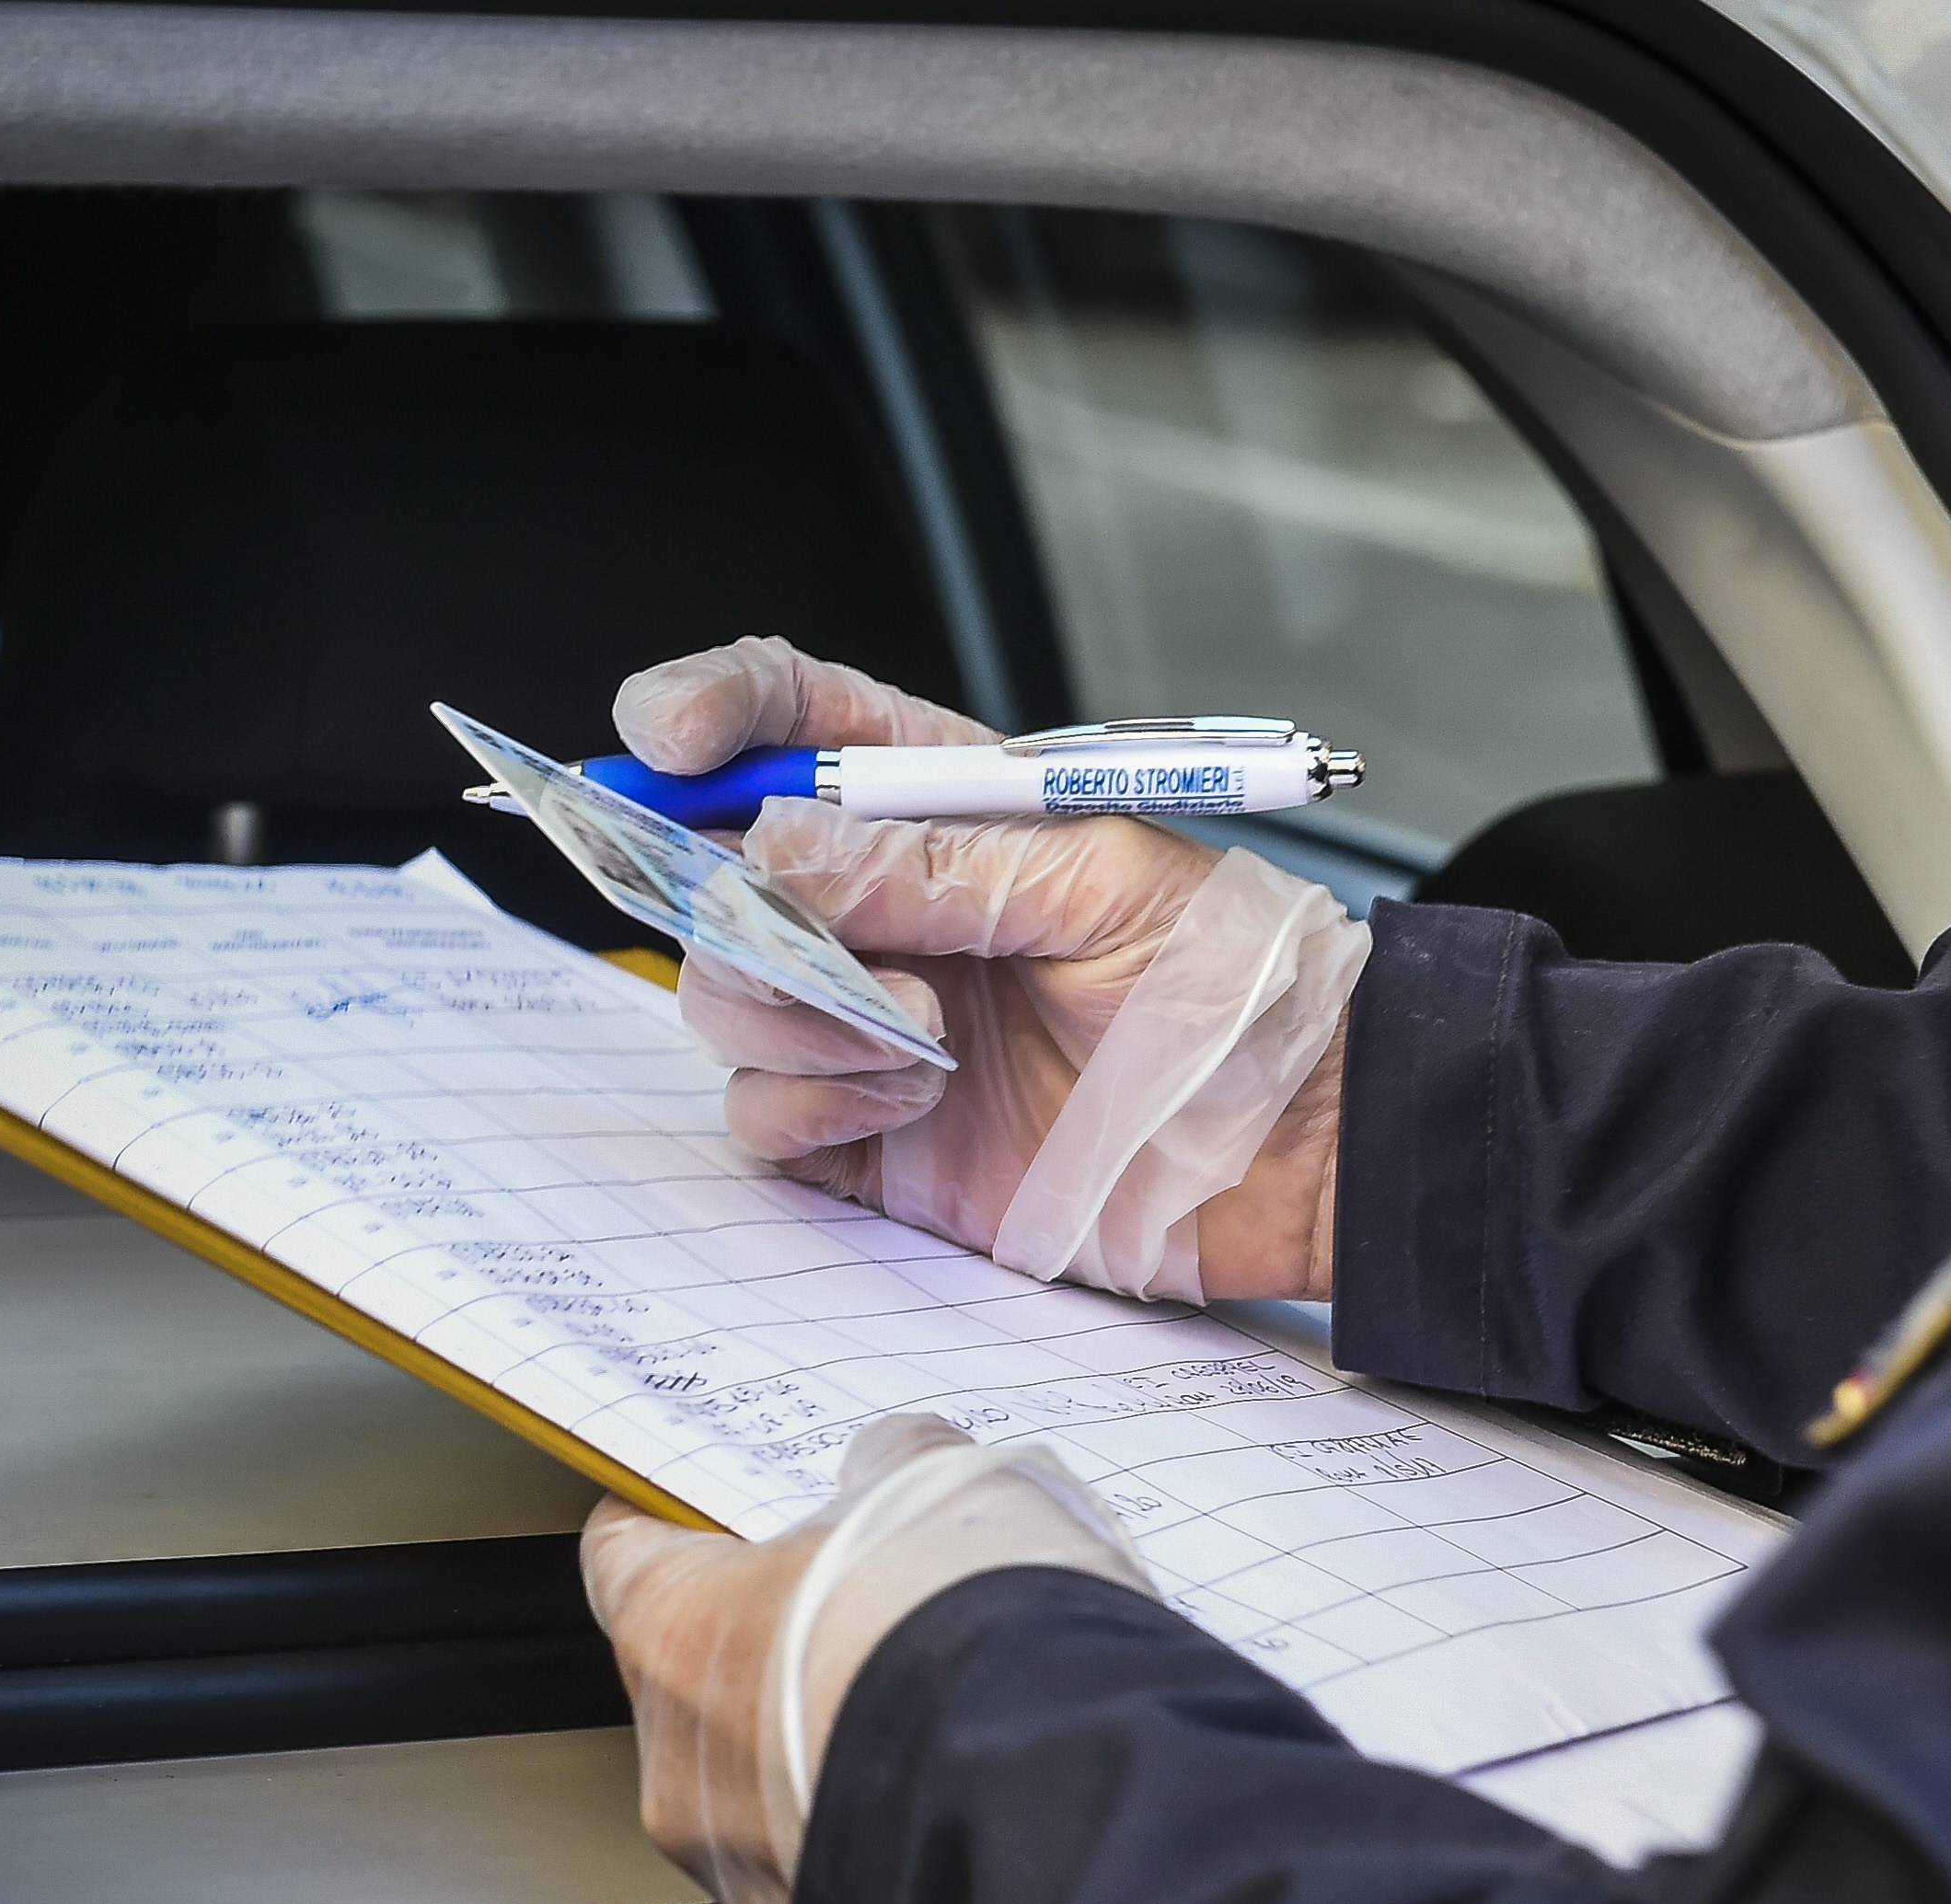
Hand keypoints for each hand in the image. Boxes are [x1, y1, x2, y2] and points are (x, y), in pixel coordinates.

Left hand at [579, 1414, 1156, 1903]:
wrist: (1056, 1795)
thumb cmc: (967, 1635)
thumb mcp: (938, 1489)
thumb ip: (890, 1473)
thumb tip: (891, 1468)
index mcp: (675, 1632)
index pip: (622, 1558)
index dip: (671, 1525)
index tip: (704, 1511)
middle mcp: (681, 1766)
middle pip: (698, 1686)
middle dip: (776, 1651)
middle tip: (867, 1612)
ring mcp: (743, 1875)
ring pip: (763, 1796)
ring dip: (830, 1754)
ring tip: (939, 1715)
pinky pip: (833, 1874)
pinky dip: (882, 1835)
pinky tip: (960, 1794)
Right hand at [616, 640, 1360, 1303]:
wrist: (1287, 1145)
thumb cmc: (1230, 985)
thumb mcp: (1095, 881)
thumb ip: (929, 863)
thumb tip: (773, 844)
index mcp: (941, 804)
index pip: (790, 721)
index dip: (709, 711)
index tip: (663, 735)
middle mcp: (886, 906)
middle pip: (716, 872)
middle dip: (740, 901)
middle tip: (821, 936)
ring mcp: (866, 1018)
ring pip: (722, 996)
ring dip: (797, 1011)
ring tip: (923, 1030)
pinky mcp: (865, 1132)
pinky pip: (761, 1112)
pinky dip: (813, 1104)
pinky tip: (908, 1101)